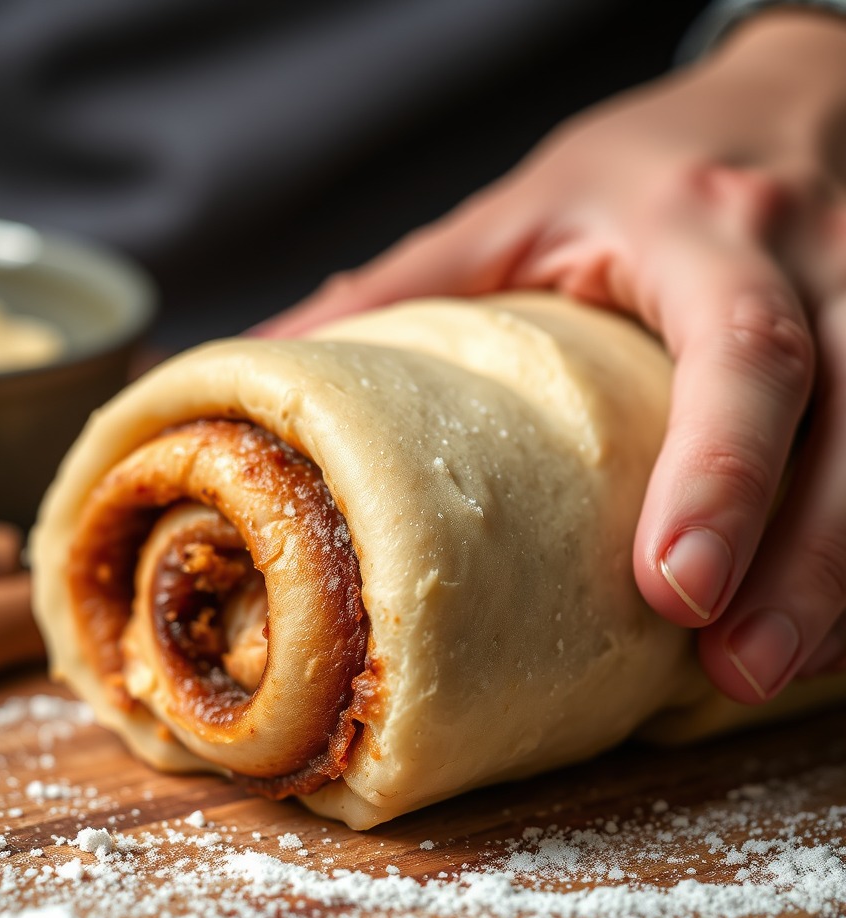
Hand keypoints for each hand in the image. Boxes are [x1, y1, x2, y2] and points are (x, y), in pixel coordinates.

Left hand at [254, 11, 845, 704]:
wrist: (791, 95)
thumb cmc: (639, 167)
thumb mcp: (518, 209)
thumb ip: (407, 283)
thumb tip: (278, 356)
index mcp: (700, 227)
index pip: (740, 348)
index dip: (720, 470)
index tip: (674, 587)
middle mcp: (816, 260)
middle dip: (806, 556)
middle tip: (737, 667)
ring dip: (845, 574)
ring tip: (775, 671)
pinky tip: (826, 622)